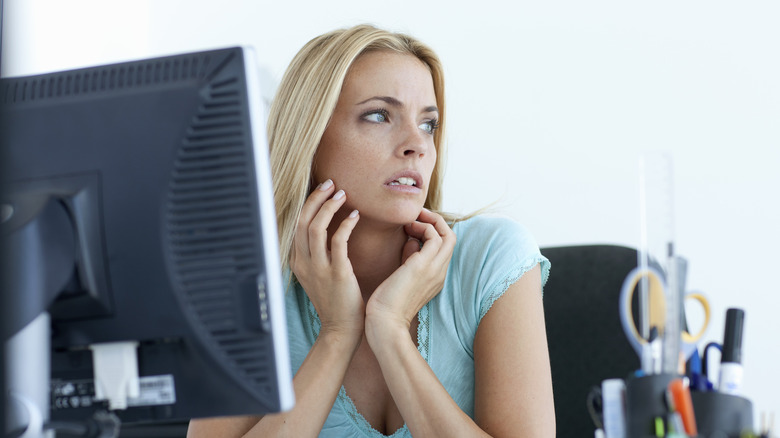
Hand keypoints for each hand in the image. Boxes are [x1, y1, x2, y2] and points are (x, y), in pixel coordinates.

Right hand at [290, 179, 362, 343]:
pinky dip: (345, 224)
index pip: (297, 224)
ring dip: (329, 206)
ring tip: (342, 193)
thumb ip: (318, 255)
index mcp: (297, 261)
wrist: (341, 330)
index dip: (309, 204)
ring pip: (316, 227)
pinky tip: (355, 215)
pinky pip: (337, 241)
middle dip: (315, 198)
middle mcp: (304, 262)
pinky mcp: (336, 273)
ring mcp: (318, 268)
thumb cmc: (336, 301)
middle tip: (331, 183)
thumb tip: (328, 232)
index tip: (323, 190)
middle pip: (303, 220)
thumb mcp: (318, 275)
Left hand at [365, 208, 455, 333]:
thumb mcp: (402, 276)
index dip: (432, 232)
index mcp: (435, 278)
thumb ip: (409, 257)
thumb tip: (411, 240)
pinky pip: (434, 237)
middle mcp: (439, 273)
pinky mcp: (423, 266)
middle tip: (417, 215)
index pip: (444, 248)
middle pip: (451, 238)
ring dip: (430, 221)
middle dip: (436, 221)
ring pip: (447, 235)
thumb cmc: (387, 303)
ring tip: (411, 222)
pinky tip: (407, 229)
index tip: (413, 226)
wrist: (384, 323)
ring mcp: (434, 270)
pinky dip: (423, 227)